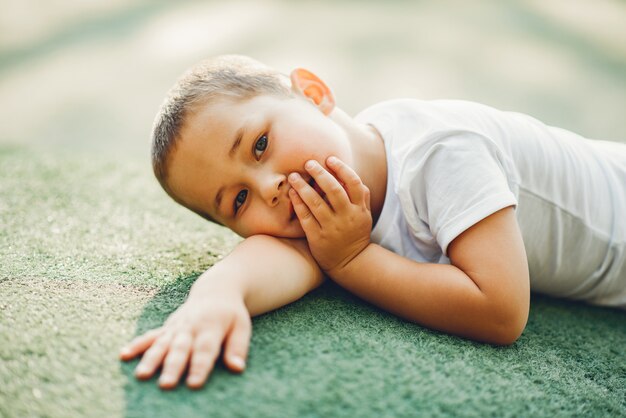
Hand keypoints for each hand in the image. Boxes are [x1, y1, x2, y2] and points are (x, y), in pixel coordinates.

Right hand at [119, 288, 250, 389]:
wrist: (215, 291)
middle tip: (165, 385)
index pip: (205, 350)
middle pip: (180, 349)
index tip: (194, 384)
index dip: (200, 367)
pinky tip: (124, 355)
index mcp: (211, 327)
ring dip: (151, 359)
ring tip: (141, 375)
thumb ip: (238, 347)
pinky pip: (150, 336)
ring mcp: (176, 327)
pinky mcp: (167, 327)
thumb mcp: (242, 327)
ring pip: (162, 344)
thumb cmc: (231, 314)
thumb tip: (237, 368)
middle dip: (172, 367)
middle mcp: (191, 327)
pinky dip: (137, 345)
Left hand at [288, 156, 371, 276]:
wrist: (350, 262)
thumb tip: (349, 173)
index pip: (354, 183)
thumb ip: (361, 195)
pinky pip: (306, 218)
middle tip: (308, 163)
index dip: (342, 168)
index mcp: (359, 209)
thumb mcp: (365, 215)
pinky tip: (292, 193)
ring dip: (303, 187)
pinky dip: (298, 204)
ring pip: (316, 203)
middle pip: (334, 190)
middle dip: (320, 174)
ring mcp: (331, 228)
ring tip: (293, 176)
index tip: (330, 159)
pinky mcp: (317, 237)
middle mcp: (346, 217)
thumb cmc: (356, 233)